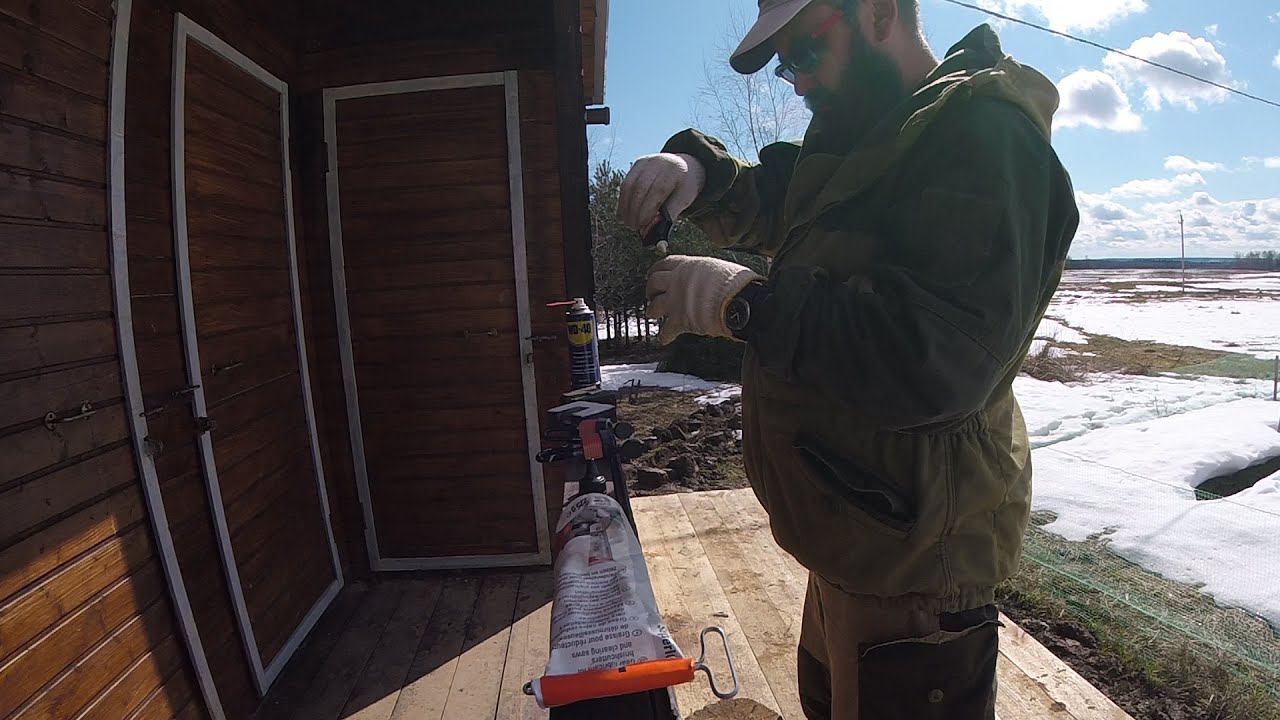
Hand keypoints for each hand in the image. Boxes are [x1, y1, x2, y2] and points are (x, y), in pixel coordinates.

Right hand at [617, 153, 705, 231]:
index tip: (643, 224)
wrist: (685, 166)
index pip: (658, 189)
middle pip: (641, 186)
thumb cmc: (685, 186)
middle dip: (635, 209)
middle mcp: (658, 162)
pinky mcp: (637, 165)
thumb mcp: (685, 199)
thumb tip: (659, 240)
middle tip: (633, 227)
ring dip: (625, 206)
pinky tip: (622, 214)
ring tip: (626, 223)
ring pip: (629, 184)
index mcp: (674, 169)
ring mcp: (646, 161)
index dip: (648, 208)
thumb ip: (671, 215)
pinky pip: (626, 183)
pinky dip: (622, 200)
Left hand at [645, 255, 761, 344]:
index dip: (656, 269)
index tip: (653, 272)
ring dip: (652, 311)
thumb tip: (707, 276)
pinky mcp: (680, 320)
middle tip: (651, 294)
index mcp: (688, 266)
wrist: (740, 301)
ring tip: (653, 314)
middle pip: (653, 283)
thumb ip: (705, 272)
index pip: (664, 264)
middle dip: (650, 290)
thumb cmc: (736, 284)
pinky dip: (665, 336)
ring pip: (654, 306)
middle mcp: (677, 281)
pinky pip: (666, 330)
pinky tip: (665, 338)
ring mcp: (676, 301)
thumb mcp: (719, 267)